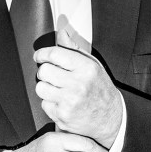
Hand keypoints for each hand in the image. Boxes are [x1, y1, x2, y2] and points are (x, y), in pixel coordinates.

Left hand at [34, 28, 122, 147]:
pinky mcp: (62, 115)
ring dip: (46, 88)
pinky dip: (50, 103)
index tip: (39, 56)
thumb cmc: (101, 90)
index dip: (42, 54)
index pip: (55, 54)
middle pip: (44, 71)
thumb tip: (61, 33)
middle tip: (51, 75)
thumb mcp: (93, 66)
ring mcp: (69, 101)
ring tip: (57, 90)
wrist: (111, 119)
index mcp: (86, 68)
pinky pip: (44, 104)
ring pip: (40, 87)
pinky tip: (61, 103)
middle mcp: (78, 84)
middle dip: (44, 72)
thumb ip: (75, 49)